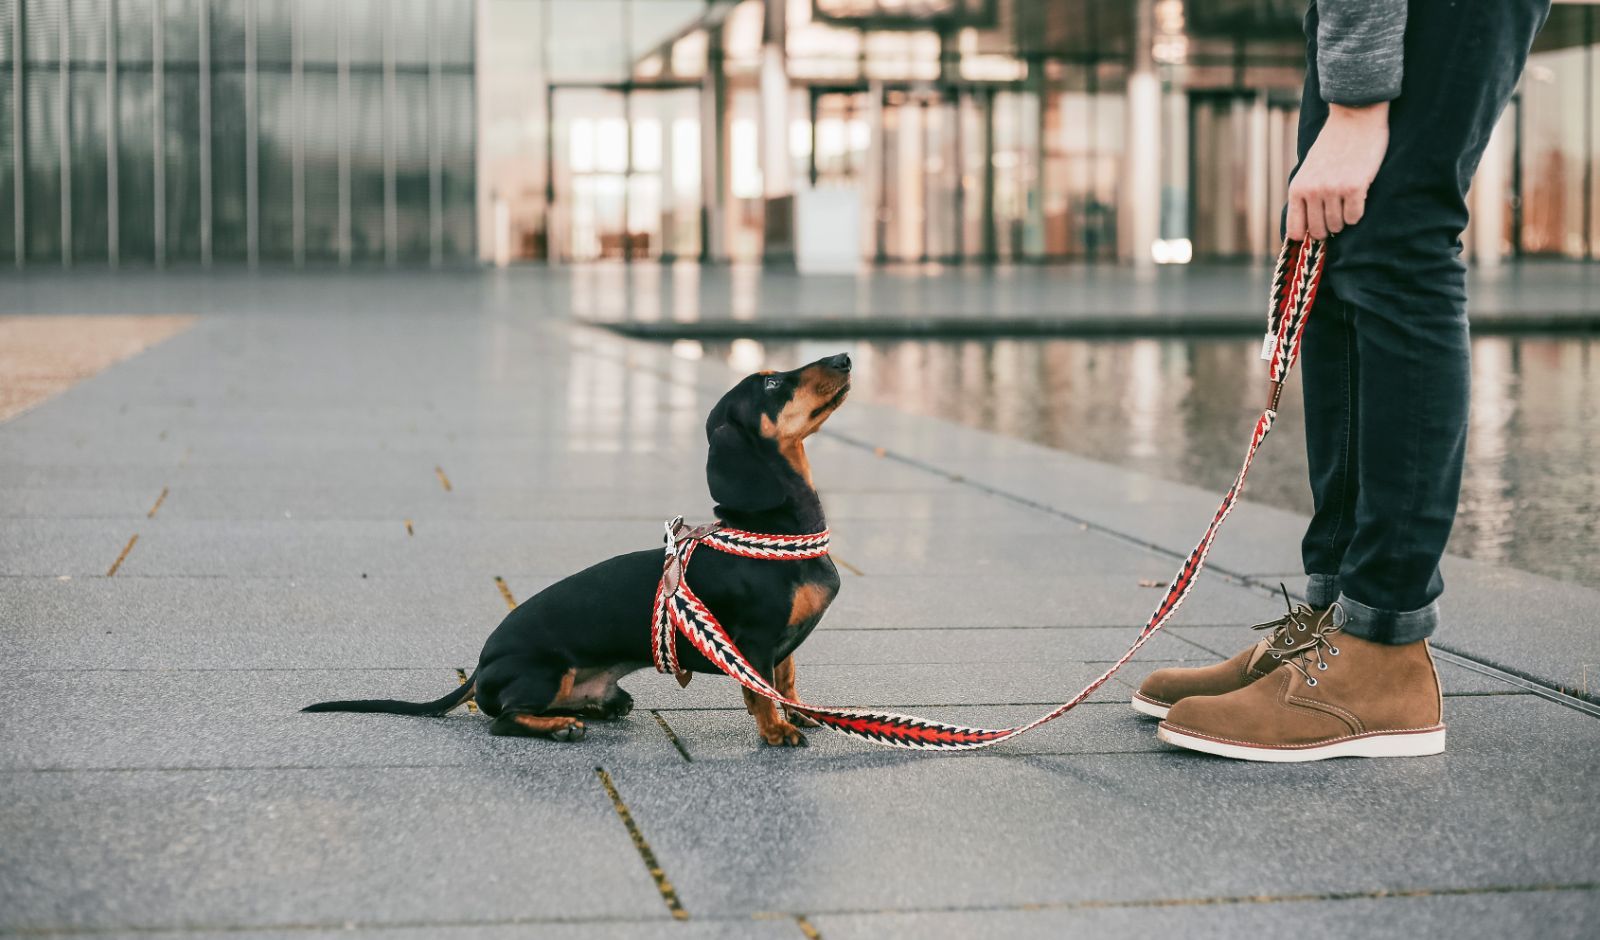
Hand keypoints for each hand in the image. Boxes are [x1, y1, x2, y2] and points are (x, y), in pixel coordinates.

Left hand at [1287, 102, 1389, 240]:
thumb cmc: (1333, 145)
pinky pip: (1355, 217)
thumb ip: (1305, 195)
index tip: (1316, 234)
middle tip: (1336, 213)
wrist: (1354, 117)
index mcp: (1297, 188)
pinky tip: (1358, 196)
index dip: (1307, 236)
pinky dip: (1357, 212)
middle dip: (1329, 228)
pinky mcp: (1354, 187)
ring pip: (1338, 226)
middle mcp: (1312, 191)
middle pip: (1319, 231)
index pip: (1295, 230)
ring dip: (1344, 219)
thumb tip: (1303, 229)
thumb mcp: (1308, 170)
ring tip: (1347, 200)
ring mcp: (1332, 190)